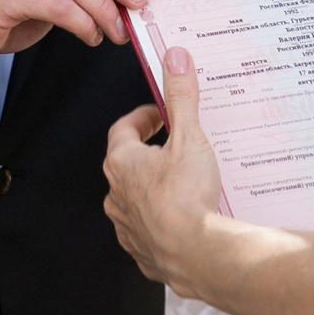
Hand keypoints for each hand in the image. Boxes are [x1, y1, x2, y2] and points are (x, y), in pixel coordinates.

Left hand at [104, 47, 223, 287]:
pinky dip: (162, 219)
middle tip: (176, 143)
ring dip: (155, 187)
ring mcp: (127, 226)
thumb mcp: (190, 137)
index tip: (160, 113)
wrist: (197, 255)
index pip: (123, 130)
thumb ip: (181, 97)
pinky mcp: (142, 251)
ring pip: (136, 198)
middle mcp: (117, 196)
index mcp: (122, 164)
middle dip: (151, 151)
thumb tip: (174, 59)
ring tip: (185, 180)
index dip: (142, 118)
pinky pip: (148, 229)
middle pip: (128, 164)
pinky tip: (186, 216)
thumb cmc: (187, 198)